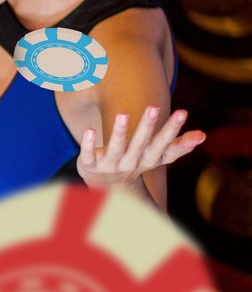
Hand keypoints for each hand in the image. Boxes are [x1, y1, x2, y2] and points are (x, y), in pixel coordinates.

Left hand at [77, 106, 204, 192]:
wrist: (105, 185)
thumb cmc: (136, 161)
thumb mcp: (157, 156)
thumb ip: (179, 146)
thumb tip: (203, 135)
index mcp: (149, 159)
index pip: (164, 144)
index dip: (173, 130)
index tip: (183, 112)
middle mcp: (131, 163)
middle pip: (141, 144)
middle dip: (148, 126)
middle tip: (154, 106)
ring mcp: (110, 165)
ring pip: (116, 148)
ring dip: (119, 132)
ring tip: (123, 114)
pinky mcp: (90, 164)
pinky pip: (88, 154)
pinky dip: (88, 144)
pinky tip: (89, 130)